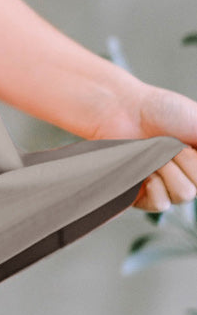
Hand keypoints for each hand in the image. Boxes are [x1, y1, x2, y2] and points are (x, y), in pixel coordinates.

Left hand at [88, 81, 196, 210]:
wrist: (124, 110)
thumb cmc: (162, 111)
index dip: (196, 161)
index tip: (189, 146)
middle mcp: (185, 177)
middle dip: (186, 160)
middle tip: (169, 142)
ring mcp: (164, 187)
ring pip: (184, 194)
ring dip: (168, 167)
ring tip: (154, 151)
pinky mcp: (140, 195)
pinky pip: (160, 204)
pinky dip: (154, 183)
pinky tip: (145, 168)